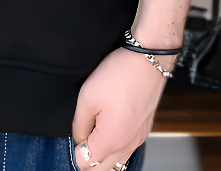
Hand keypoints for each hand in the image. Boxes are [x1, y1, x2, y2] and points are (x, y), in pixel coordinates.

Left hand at [72, 45, 172, 169]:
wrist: (147, 61)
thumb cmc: (119, 74)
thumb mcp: (87, 96)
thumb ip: (79, 124)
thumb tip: (78, 138)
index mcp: (111, 140)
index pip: (86, 163)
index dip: (74, 152)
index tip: (73, 136)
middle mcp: (127, 145)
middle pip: (102, 169)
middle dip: (87, 159)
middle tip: (80, 138)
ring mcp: (138, 138)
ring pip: (117, 162)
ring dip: (102, 157)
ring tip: (93, 136)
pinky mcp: (144, 130)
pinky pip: (127, 150)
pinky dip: (116, 149)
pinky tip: (109, 132)